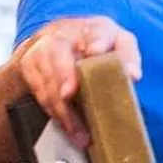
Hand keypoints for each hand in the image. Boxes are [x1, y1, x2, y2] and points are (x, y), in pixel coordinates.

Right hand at [16, 17, 142, 147]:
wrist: (63, 38)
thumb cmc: (98, 43)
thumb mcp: (119, 43)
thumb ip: (128, 56)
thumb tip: (133, 75)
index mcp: (93, 28)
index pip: (96, 32)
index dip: (96, 41)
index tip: (95, 51)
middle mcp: (63, 35)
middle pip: (58, 53)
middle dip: (63, 74)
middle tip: (69, 94)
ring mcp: (42, 49)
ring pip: (46, 77)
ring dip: (61, 107)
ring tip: (80, 133)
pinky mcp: (29, 66)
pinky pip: (39, 92)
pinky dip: (53, 112)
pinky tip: (68, 129)